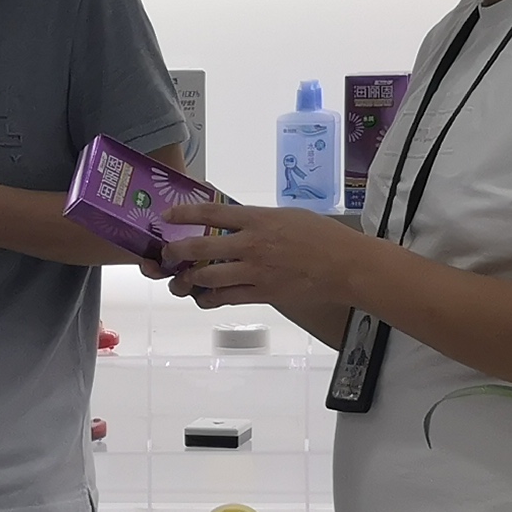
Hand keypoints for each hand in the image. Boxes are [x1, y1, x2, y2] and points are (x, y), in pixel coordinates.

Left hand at [161, 201, 365, 314]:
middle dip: (176, 251)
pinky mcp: (263, 294)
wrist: (345, 266)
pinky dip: (210, 299)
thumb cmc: (320, 236)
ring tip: (181, 279)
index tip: (168, 216)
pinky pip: (227, 299)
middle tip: (166, 254)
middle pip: (200, 247)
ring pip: (208, 277)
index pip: (211, 212)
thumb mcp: (287, 216)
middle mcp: (251, 244)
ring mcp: (256, 271)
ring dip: (188, 279)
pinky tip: (205, 297)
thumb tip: (233, 221)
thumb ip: (257, 219)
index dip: (184, 213)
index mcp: (258, 219)